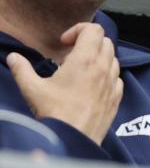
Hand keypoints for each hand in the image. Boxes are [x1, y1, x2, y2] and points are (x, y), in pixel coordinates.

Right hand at [7, 23, 121, 143]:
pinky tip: (91, 86)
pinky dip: (106, 75)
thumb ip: (22, 69)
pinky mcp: (117, 97)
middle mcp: (103, 68)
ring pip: (113, 58)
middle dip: (88, 43)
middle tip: (70, 57)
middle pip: (105, 41)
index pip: (94, 29)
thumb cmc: (55, 113)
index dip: (78, 30)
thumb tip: (14, 57)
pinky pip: (117, 77)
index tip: (65, 43)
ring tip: (79, 71)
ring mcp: (113, 83)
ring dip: (98, 58)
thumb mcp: (32, 88)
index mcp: (85, 60)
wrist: (73, 138)